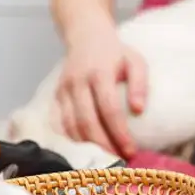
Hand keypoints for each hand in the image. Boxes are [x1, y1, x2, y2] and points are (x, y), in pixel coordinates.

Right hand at [56, 20, 147, 157]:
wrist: (85, 35)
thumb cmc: (116, 52)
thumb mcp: (136, 61)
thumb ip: (140, 84)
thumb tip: (139, 110)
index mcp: (99, 73)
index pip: (108, 109)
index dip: (119, 133)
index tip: (131, 150)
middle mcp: (77, 82)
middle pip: (87, 122)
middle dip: (103, 145)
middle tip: (119, 159)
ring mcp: (63, 90)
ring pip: (71, 126)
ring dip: (88, 146)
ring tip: (106, 158)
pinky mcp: (55, 96)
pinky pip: (60, 124)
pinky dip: (73, 140)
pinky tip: (87, 149)